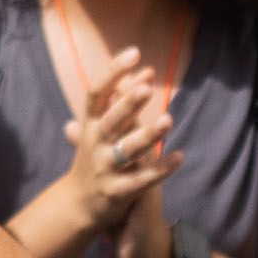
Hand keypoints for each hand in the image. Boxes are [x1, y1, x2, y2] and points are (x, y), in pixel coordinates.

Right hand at [46, 56, 172, 242]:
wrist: (77, 204)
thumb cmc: (94, 156)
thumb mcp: (99, 127)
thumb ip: (124, 99)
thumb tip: (147, 71)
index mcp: (89, 124)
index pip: (97, 92)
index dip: (113, 71)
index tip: (134, 53)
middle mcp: (94, 143)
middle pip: (111, 120)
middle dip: (128, 105)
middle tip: (147, 90)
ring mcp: (105, 168)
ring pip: (128, 150)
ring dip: (148, 136)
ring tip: (167, 120)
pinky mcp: (118, 192)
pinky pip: (143, 180)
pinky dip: (161, 169)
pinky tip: (179, 157)